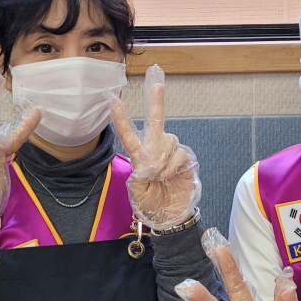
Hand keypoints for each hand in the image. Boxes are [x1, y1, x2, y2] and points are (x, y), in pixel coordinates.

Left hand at [110, 64, 200, 228]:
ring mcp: (172, 154)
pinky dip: (172, 166)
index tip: (114, 103)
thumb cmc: (151, 204)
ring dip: (162, 158)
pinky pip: (179, 154)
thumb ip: (141, 173)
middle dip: (157, 102)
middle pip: (157, 123)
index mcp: (140, 156)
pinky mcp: (186, 160)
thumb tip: (152, 160)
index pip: (130, 135)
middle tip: (157, 83)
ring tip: (159, 175)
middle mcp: (156, 151)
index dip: (122, 120)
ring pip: (168, 140)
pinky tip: (169, 176)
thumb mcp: (137, 191)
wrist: (169, 217)